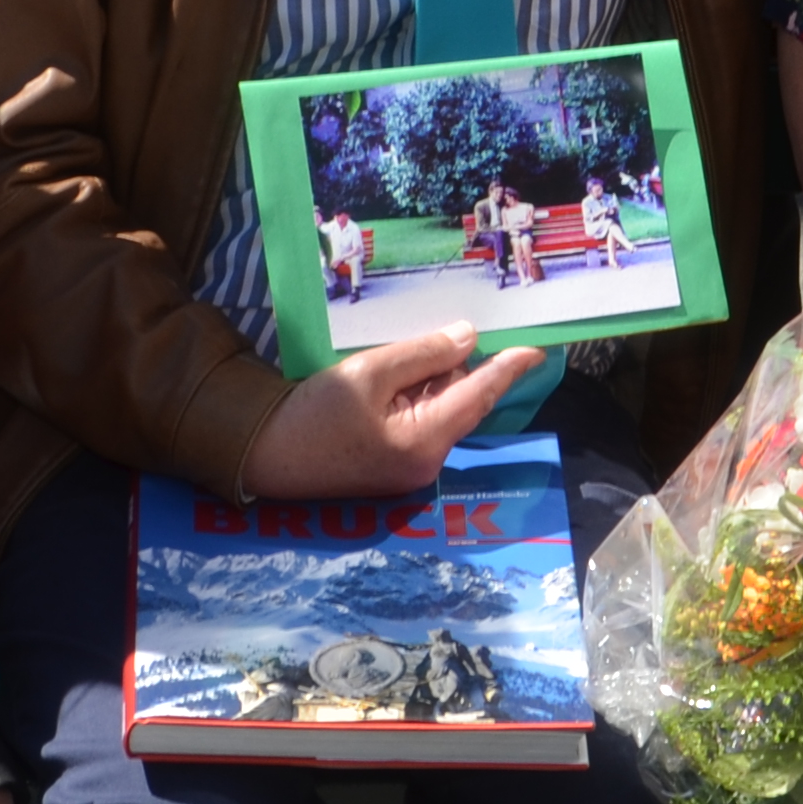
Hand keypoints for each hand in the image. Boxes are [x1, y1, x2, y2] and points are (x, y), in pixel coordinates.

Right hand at [242, 327, 554, 499]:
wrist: (266, 454)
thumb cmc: (314, 413)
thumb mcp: (369, 372)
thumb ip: (423, 354)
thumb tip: (468, 338)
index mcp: (426, 439)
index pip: (481, 394)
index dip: (510, 367)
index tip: (537, 347)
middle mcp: (429, 462)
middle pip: (462, 400)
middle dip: (457, 366)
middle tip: (444, 335)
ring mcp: (413, 468)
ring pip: (443, 409)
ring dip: (434, 380)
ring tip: (407, 359)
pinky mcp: (397, 466)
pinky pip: (424, 421)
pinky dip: (419, 396)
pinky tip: (397, 379)